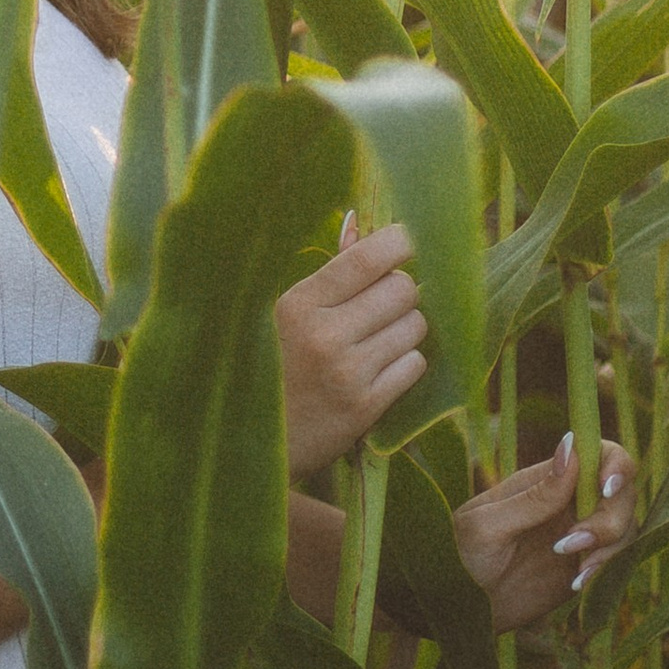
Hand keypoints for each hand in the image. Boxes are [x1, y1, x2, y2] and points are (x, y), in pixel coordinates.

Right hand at [279, 220, 428, 473]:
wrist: (252, 447)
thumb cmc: (271, 369)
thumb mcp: (283, 316)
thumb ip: (327, 272)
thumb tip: (358, 221)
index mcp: (297, 304)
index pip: (367, 257)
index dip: (401, 242)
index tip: (410, 242)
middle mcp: (323, 335)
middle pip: (403, 289)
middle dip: (402, 293)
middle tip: (381, 307)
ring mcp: (347, 374)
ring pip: (415, 327)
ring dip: (405, 330)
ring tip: (376, 343)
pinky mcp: (366, 409)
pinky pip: (414, 366)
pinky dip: (405, 365)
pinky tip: (379, 372)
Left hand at [453, 431, 637, 634]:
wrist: (456, 607)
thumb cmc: (460, 557)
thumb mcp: (489, 525)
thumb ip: (534, 496)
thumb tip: (571, 447)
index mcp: (544, 479)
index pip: (599, 453)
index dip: (614, 465)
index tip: (605, 489)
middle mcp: (568, 502)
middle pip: (621, 492)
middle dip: (610, 517)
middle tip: (574, 544)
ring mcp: (578, 534)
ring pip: (624, 527)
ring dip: (610, 547)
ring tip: (577, 571)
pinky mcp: (582, 567)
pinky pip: (615, 562)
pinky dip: (607, 570)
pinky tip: (578, 584)